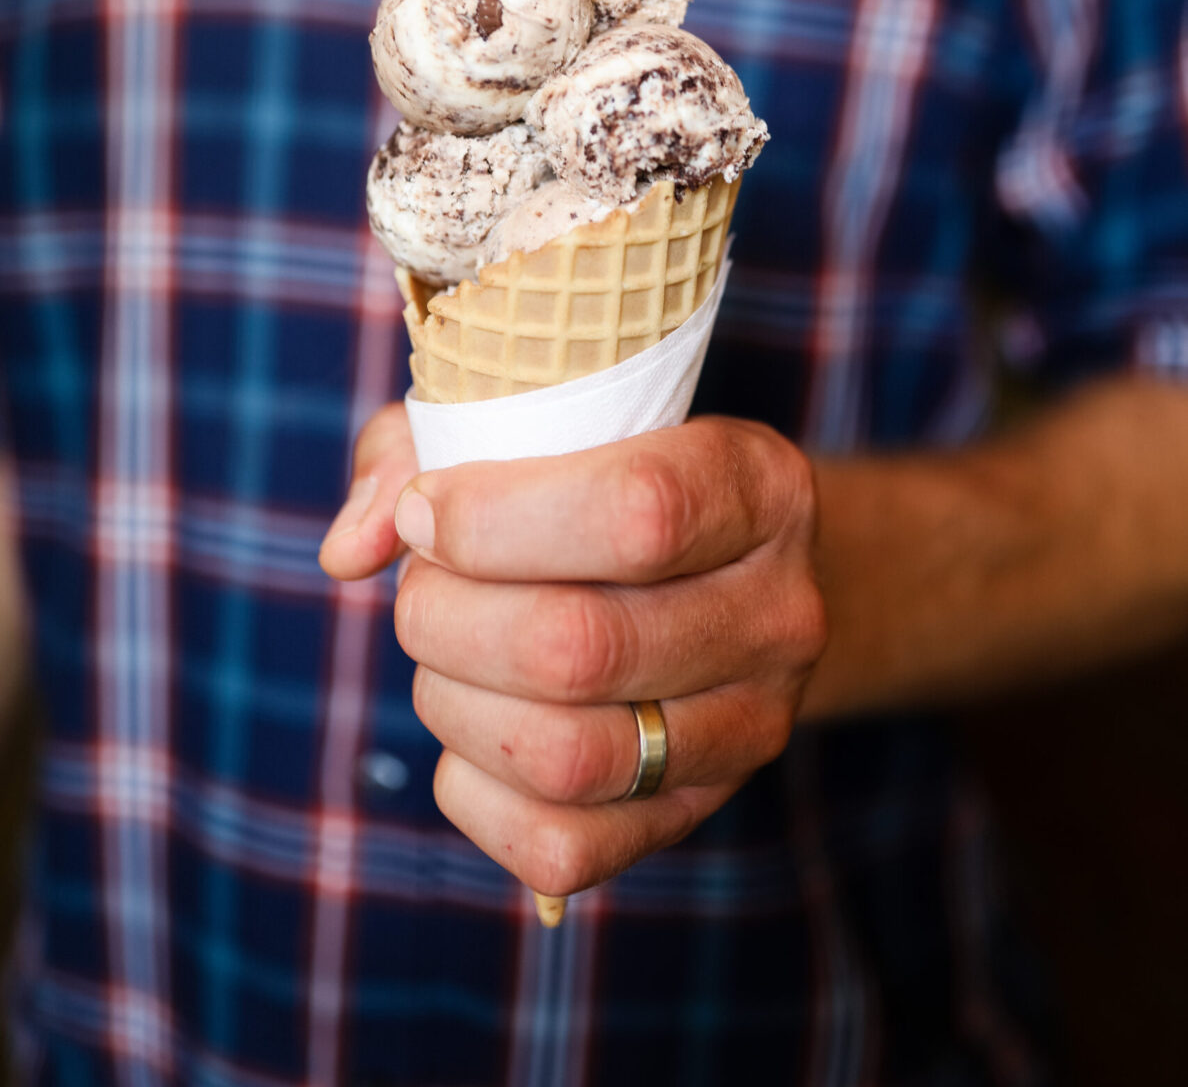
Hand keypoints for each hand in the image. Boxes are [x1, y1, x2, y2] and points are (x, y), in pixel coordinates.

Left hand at [323, 406, 826, 899]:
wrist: (728, 577)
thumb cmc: (605, 482)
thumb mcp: (537, 422)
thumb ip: (425, 450)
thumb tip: (351, 548)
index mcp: (758, 489)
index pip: (638, 513)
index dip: (493, 519)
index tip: (423, 513)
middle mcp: (778, 615)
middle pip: (581, 647)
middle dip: (446, 616)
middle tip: (421, 585)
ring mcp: (750, 728)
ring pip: (566, 759)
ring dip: (452, 702)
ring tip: (444, 651)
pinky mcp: (696, 812)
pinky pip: (561, 849)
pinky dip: (473, 790)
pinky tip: (472, 725)